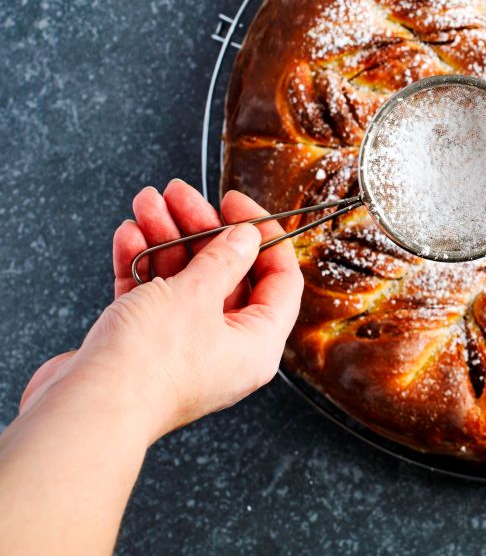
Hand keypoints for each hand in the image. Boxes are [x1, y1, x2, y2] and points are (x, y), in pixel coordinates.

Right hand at [19, 180, 304, 443]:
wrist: (85, 411)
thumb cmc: (149, 363)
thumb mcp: (197, 294)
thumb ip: (224, 259)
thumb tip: (247, 237)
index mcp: (258, 345)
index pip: (280, 279)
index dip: (264, 234)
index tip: (236, 202)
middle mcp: (227, 349)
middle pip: (227, 274)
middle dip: (201, 227)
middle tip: (179, 194)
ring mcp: (184, 349)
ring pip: (184, 280)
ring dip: (166, 237)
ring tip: (147, 203)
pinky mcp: (144, 349)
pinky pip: (152, 297)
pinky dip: (141, 264)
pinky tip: (129, 236)